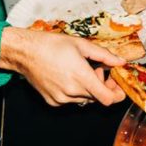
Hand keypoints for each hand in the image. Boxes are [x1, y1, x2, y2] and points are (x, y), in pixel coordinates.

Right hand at [0, 27, 125, 105]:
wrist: (24, 52)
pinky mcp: (53, 101)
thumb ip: (105, 56)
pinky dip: (75, 91)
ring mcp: (61, 98)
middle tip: (96, 69)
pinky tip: (68, 77)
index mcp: (81, 77)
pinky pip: (72, 100)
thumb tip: (121, 62)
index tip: (117, 84)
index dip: (117, 94)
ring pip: (86, 99)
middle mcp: (71, 91)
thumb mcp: (81, 44)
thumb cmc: (50, 45)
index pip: (108, 99)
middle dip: (102, 85)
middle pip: (98, 97)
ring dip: (88, 88)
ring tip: (80, 71)